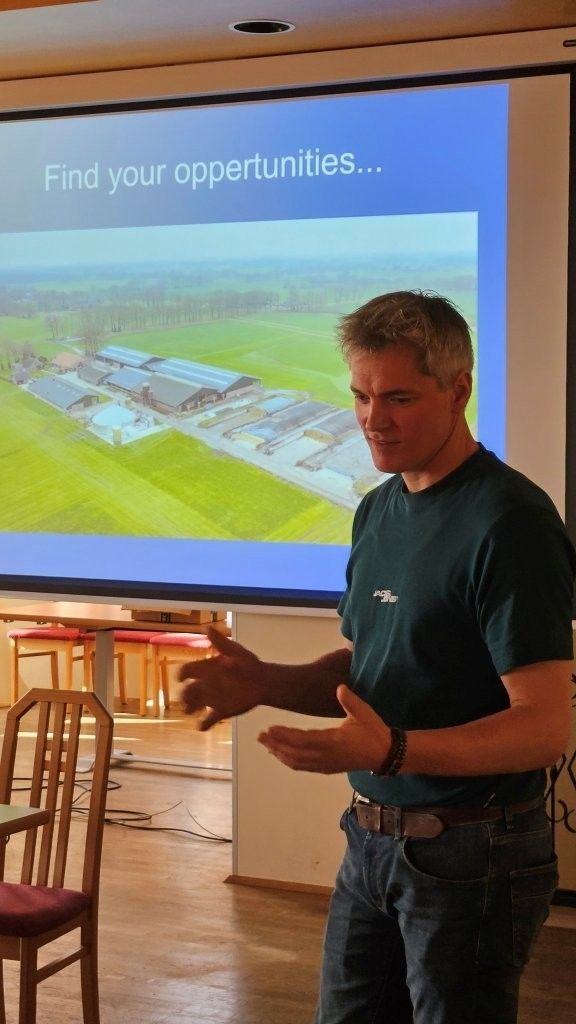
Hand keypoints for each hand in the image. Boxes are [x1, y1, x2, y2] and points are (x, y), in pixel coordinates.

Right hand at [178, 627, 262, 729]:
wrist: (265, 681)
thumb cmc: (249, 663)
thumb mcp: (235, 650)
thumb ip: (220, 641)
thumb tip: (207, 628)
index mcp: (207, 668)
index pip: (189, 670)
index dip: (182, 674)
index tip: (181, 678)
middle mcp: (207, 684)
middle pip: (189, 690)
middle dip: (184, 695)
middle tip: (184, 699)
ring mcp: (213, 698)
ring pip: (195, 705)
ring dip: (190, 708)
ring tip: (188, 711)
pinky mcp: (223, 710)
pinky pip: (210, 719)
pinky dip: (204, 724)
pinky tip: (201, 726)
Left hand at [258, 684, 390, 774]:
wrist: (384, 754)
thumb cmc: (373, 730)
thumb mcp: (364, 712)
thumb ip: (350, 700)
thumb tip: (340, 688)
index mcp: (333, 741)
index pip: (303, 740)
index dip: (284, 736)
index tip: (269, 730)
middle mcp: (326, 756)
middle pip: (294, 753)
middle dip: (275, 745)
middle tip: (259, 736)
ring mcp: (325, 764)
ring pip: (296, 762)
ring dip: (279, 753)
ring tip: (265, 744)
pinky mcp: (327, 768)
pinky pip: (303, 767)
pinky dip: (289, 761)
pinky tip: (280, 754)